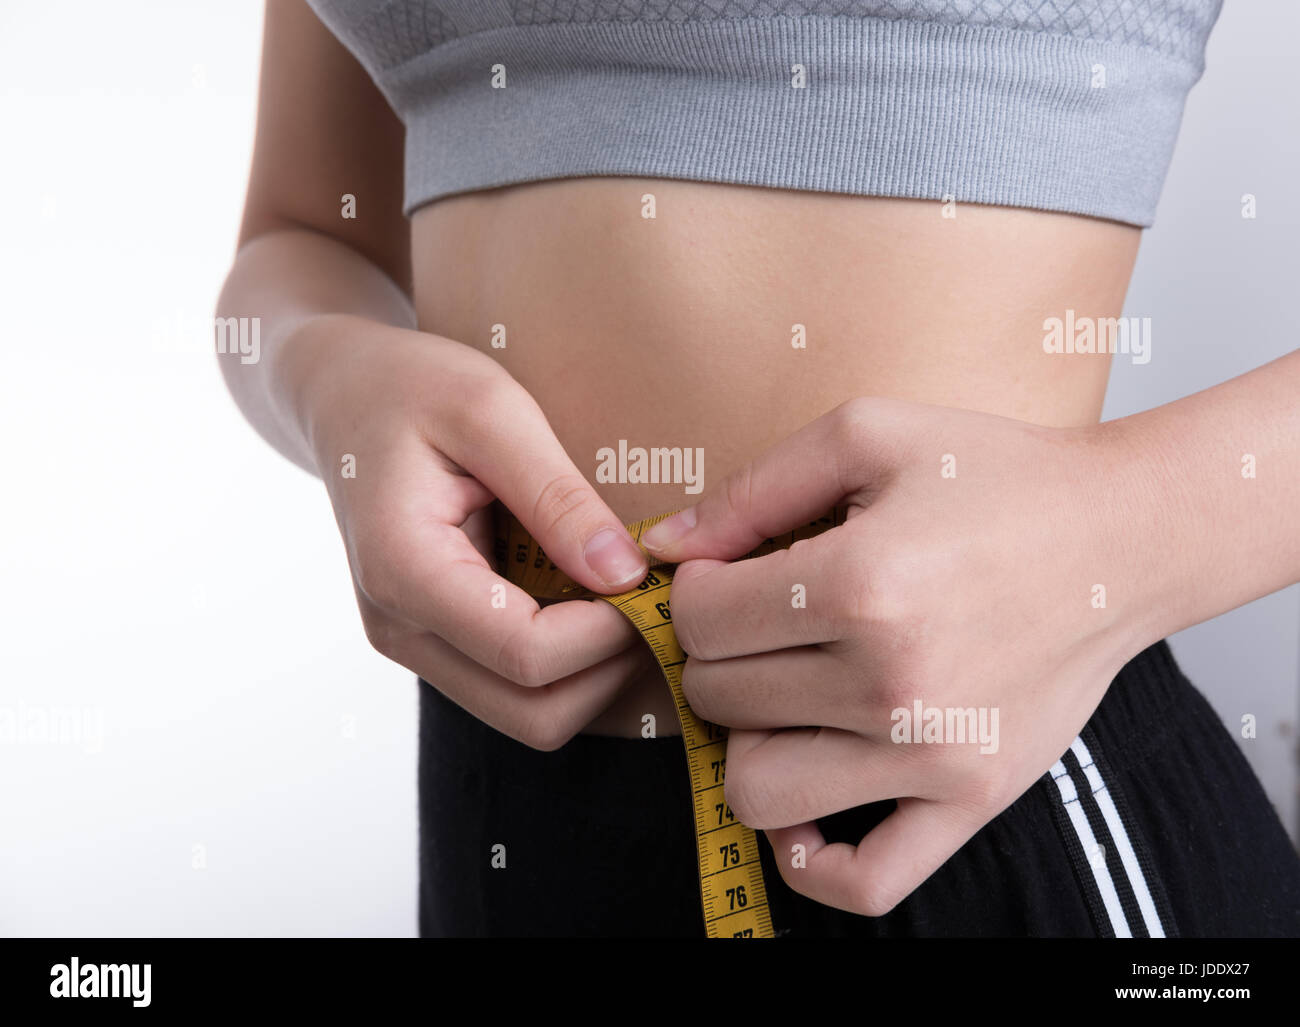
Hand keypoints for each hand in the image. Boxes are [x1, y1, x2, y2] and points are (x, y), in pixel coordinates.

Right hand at [290, 315, 649, 748]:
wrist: (344, 394)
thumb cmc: (414, 386)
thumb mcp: (493, 411)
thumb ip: (557, 496)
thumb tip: (626, 575)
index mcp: (405, 571)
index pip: (528, 656)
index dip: (609, 632)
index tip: (654, 576)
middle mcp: (401, 628)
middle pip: (535, 714)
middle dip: (611, 667)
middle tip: (654, 596)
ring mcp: (415, 644)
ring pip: (530, 715)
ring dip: (595, 672)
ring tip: (629, 596)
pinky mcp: (436, 642)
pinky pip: (518, 687)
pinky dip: (571, 662)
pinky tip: (593, 598)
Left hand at [641, 396, 1153, 914]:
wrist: (1120, 538)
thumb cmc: (994, 475)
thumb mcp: (866, 436)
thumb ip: (750, 489)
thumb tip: (660, 546)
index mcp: (861, 583)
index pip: (701, 620)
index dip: (695, 591)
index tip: (728, 575)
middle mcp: (892, 681)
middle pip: (718, 698)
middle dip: (717, 654)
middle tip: (758, 623)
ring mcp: (934, 755)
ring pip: (757, 789)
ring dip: (746, 741)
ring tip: (783, 695)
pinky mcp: (971, 799)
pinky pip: (864, 882)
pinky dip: (811, 860)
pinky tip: (805, 806)